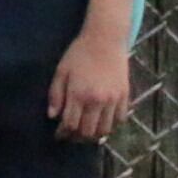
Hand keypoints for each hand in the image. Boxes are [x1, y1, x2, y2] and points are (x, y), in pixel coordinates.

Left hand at [49, 27, 131, 142]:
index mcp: (78, 94)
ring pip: (105, 129)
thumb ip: (55, 94)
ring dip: (94, 135)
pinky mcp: (124, 96)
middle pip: (87, 132)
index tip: (59, 135)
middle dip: (77, 137)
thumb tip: (52, 116)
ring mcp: (113, 100)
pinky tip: (102, 121)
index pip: (70, 124)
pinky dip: (111, 124)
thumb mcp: (61, 71)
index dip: (63, 133)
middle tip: (71, 136)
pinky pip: (120, 119)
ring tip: (86, 132)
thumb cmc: (79, 53)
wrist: (105, 39)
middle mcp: (97, 101)